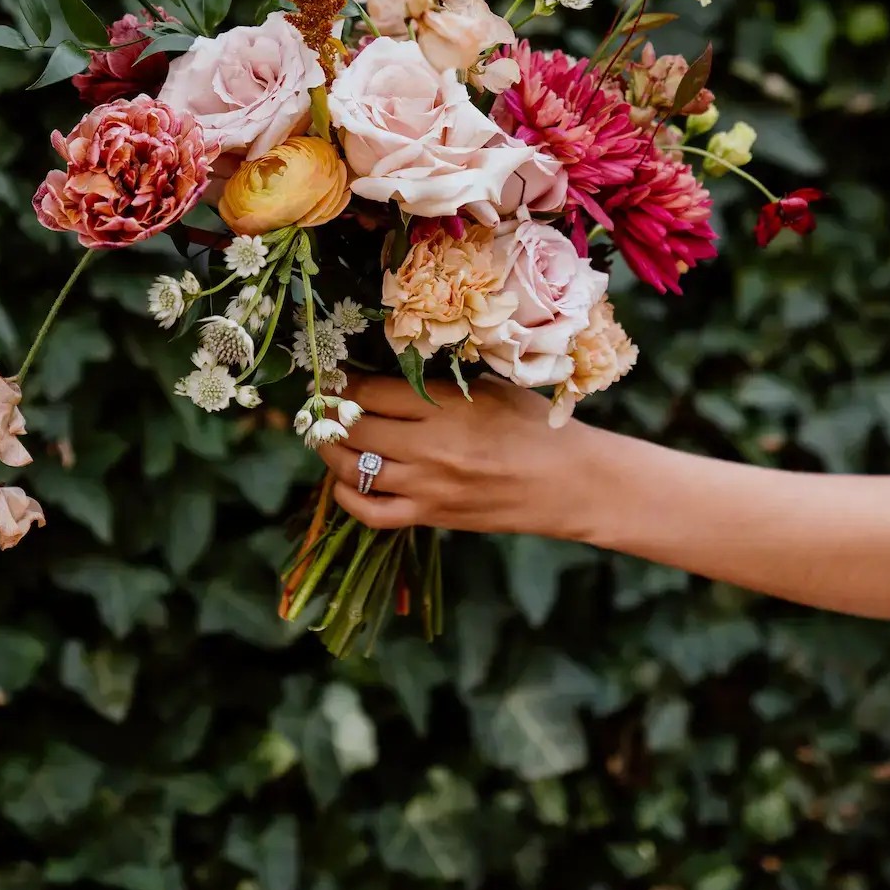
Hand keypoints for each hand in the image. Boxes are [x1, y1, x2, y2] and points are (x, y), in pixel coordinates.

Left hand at [315, 373, 591, 537]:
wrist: (570, 483)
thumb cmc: (534, 425)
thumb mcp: (487, 388)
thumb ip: (436, 384)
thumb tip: (386, 372)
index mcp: (444, 408)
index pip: (369, 392)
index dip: (341, 382)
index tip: (331, 374)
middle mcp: (429, 449)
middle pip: (353, 428)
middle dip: (327, 412)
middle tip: (319, 401)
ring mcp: (427, 487)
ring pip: (352, 469)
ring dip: (329, 450)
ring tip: (325, 434)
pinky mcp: (432, 516)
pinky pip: (373, 513)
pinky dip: (348, 498)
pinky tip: (342, 482)